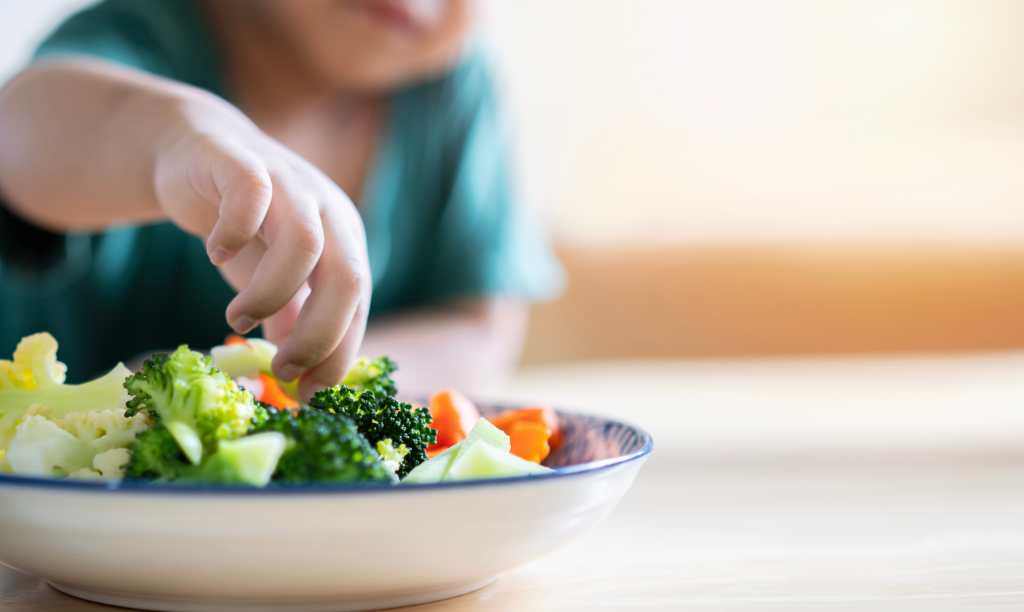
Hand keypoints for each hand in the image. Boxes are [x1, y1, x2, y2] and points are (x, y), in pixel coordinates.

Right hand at [152, 97, 369, 397]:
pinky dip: (234, 232)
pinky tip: (215, 254)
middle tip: (282, 370)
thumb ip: (291, 320)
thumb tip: (302, 382)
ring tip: (238, 319)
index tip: (308, 395)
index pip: (357, 305)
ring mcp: (290, 184)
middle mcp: (327, 212)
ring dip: (272, 292)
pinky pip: (251, 195)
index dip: (338, 353)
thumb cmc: (246, 223)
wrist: (198, 150)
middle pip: (346, 278)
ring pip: (304, 242)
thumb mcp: (273, 277)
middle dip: (319, 335)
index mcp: (345, 242)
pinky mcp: (244, 163)